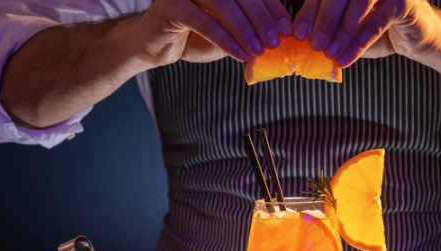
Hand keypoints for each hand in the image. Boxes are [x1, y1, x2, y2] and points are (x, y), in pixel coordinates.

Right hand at [139, 0, 292, 65]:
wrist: (154, 44)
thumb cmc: (193, 35)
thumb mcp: (227, 30)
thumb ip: (249, 28)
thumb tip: (280, 36)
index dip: (271, 8)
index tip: (286, 29)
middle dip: (260, 18)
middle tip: (275, 41)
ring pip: (223, 4)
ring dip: (244, 29)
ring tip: (259, 50)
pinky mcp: (171, 5)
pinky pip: (204, 22)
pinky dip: (225, 40)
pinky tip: (240, 55)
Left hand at [292, 0, 440, 66]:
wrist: (416, 38)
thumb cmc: (378, 32)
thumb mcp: (348, 33)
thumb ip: (328, 33)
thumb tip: (301, 43)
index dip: (310, 12)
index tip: (298, 34)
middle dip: (324, 21)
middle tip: (313, 44)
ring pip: (359, 4)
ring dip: (342, 32)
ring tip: (329, 54)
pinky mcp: (404, 1)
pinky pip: (377, 22)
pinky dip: (360, 42)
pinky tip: (346, 59)